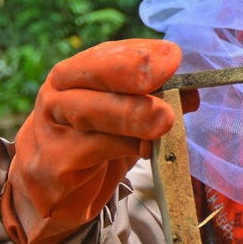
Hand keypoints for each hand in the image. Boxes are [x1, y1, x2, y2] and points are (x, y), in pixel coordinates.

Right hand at [3, 39, 194, 243]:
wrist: (53, 189)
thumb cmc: (95, 143)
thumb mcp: (128, 118)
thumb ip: (157, 102)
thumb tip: (191, 94)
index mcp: (76, 74)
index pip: (106, 54)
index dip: (140, 54)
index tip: (172, 56)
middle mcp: (57, 94)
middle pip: (90, 75)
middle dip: (130, 71)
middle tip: (166, 72)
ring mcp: (51, 128)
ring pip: (90, 113)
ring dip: (130, 114)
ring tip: (164, 118)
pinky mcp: (54, 163)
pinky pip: (93, 151)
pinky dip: (125, 149)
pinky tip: (147, 150)